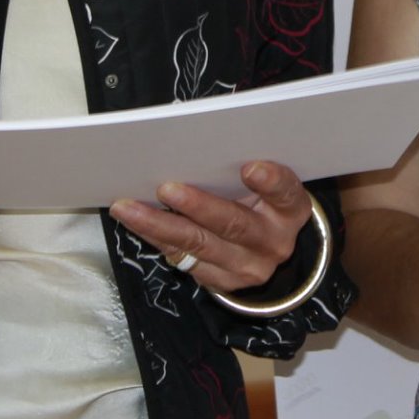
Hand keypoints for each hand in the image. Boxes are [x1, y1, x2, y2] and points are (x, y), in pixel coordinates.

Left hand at [109, 161, 314, 295]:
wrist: (266, 247)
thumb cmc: (261, 200)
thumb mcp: (266, 184)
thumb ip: (244, 164)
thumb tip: (201, 137)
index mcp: (290, 210)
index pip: (286, 193)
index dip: (271, 182)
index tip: (250, 167)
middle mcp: (272, 242)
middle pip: (234, 224)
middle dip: (198, 207)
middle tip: (166, 188)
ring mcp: (246, 266)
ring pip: (199, 246)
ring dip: (159, 225)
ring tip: (128, 208)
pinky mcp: (220, 281)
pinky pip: (182, 258)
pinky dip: (155, 237)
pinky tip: (134, 221)